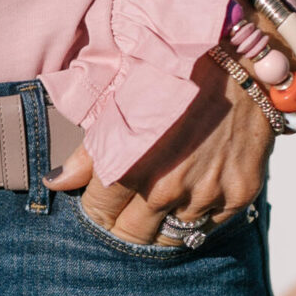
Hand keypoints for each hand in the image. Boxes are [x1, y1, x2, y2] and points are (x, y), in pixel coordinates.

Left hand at [48, 52, 273, 242]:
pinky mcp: (239, 194)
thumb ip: (88, 153)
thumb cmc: (175, 73)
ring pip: (172, 237)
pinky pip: (209, 226)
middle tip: (130, 205)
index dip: (98, 210)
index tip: (102, 201)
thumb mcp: (121, 104)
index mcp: (129, 166)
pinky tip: (196, 190)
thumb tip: (54, 182)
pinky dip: (199, 214)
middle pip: (133, 236)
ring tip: (165, 195)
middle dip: (126, 224)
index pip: (100, 215)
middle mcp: (165, 189)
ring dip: (163, 222)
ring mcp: (205, 195)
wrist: (240, 57)